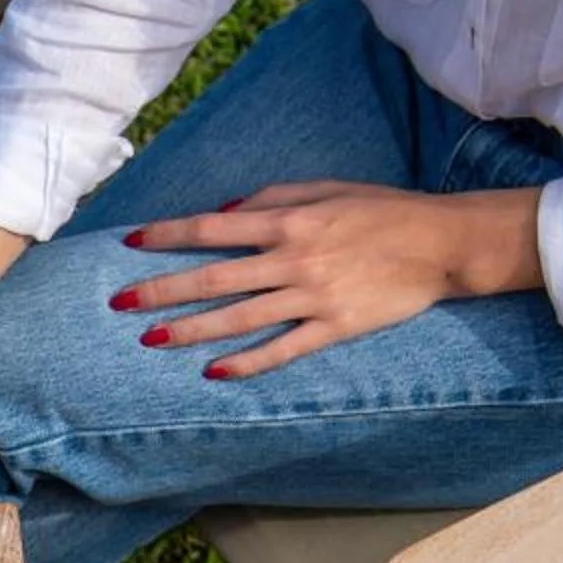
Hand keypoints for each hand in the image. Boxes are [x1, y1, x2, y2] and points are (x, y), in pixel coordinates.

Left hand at [115, 182, 544, 377]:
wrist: (444, 244)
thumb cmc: (382, 211)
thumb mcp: (328, 189)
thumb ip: (273, 197)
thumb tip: (223, 214)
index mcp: (290, 220)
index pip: (214, 229)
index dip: (169, 236)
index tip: (131, 243)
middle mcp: (294, 259)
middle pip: (214, 277)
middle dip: (162, 290)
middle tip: (119, 304)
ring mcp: (313, 297)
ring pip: (239, 317)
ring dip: (191, 330)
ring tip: (151, 340)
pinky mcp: (335, 327)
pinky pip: (283, 349)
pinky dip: (248, 362)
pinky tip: (214, 372)